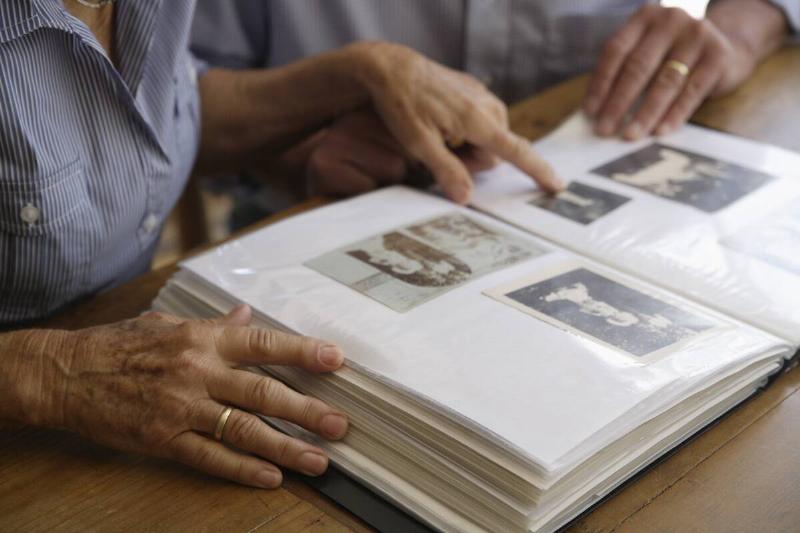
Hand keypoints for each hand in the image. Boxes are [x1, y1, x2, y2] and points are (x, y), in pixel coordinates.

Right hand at [1, 305, 348, 487]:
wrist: (64, 373)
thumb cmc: (118, 344)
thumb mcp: (167, 323)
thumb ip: (212, 324)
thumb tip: (246, 316)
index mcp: (202, 338)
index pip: (263, 343)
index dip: (302, 352)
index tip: (336, 360)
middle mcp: (198, 371)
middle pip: (263, 393)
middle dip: (306, 410)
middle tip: (340, 425)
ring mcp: (181, 407)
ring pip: (244, 430)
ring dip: (285, 447)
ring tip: (319, 460)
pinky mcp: (163, 439)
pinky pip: (209, 457)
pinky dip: (242, 470)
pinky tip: (270, 478)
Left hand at [353, 42, 561, 202]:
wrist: (392, 68)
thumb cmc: (402, 103)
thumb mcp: (418, 143)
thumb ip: (446, 171)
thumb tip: (466, 198)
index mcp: (478, 119)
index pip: (516, 151)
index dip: (537, 171)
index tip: (557, 185)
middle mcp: (488, 106)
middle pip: (494, 154)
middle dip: (470, 162)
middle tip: (438, 153)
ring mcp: (483, 98)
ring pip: (487, 141)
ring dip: (466, 148)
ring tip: (437, 136)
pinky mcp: (475, 94)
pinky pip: (480, 125)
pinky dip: (464, 133)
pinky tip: (441, 125)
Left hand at [584, 4, 765, 139]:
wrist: (727, 47)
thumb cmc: (673, 56)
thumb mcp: (647, 54)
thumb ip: (623, 73)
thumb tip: (595, 112)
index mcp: (645, 17)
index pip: (615, 51)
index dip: (601, 83)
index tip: (590, 112)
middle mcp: (671, 20)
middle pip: (638, 67)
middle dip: (618, 102)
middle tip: (605, 129)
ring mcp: (697, 35)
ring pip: (665, 81)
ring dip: (645, 113)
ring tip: (630, 135)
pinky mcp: (718, 56)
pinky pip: (691, 91)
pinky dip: (674, 115)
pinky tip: (660, 132)